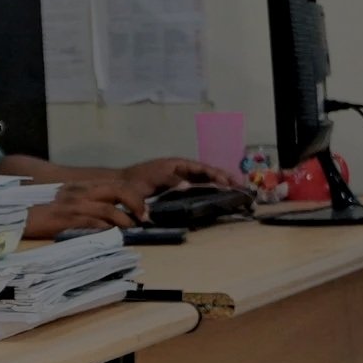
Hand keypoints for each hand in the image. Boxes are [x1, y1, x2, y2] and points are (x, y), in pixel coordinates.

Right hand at [26, 192, 137, 240]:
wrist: (16, 214)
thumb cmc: (40, 209)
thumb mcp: (65, 201)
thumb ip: (85, 203)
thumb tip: (107, 216)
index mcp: (82, 186)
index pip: (116, 184)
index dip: (134, 195)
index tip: (142, 209)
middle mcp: (81, 192)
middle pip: (118, 191)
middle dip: (137, 204)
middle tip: (144, 218)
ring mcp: (75, 206)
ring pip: (109, 210)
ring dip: (125, 221)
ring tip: (132, 230)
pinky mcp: (67, 220)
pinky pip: (94, 225)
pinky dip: (107, 231)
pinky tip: (113, 236)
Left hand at [122, 156, 247, 196]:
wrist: (122, 185)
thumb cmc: (137, 180)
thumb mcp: (155, 178)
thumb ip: (171, 181)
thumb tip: (187, 186)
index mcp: (178, 164)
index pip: (202, 168)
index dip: (216, 174)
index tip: (227, 182)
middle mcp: (181, 170)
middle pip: (207, 173)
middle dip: (223, 178)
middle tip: (239, 186)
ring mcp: (179, 179)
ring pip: (204, 181)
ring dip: (218, 185)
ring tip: (234, 191)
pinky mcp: (176, 189)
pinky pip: (195, 188)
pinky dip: (207, 191)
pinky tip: (216, 197)